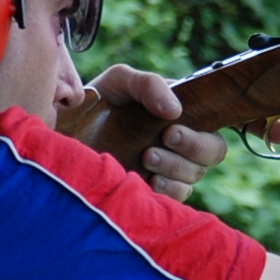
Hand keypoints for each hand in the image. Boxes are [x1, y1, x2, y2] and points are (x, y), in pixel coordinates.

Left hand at [55, 65, 232, 200]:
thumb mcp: (121, 81)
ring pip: (194, 177)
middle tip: (161, 143)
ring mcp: (168, 170)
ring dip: (174, 169)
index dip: (201, 136)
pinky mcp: (154, 190)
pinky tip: (148, 181)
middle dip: (191, 150)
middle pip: (213, 154)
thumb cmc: (98, 101)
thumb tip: (176, 110)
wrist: (66, 130)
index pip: (213, 131)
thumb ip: (149, 85)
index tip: (170, 130)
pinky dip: (167, 190)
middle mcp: (180, 146)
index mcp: (180, 118)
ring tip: (145, 158)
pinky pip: (178, 198)